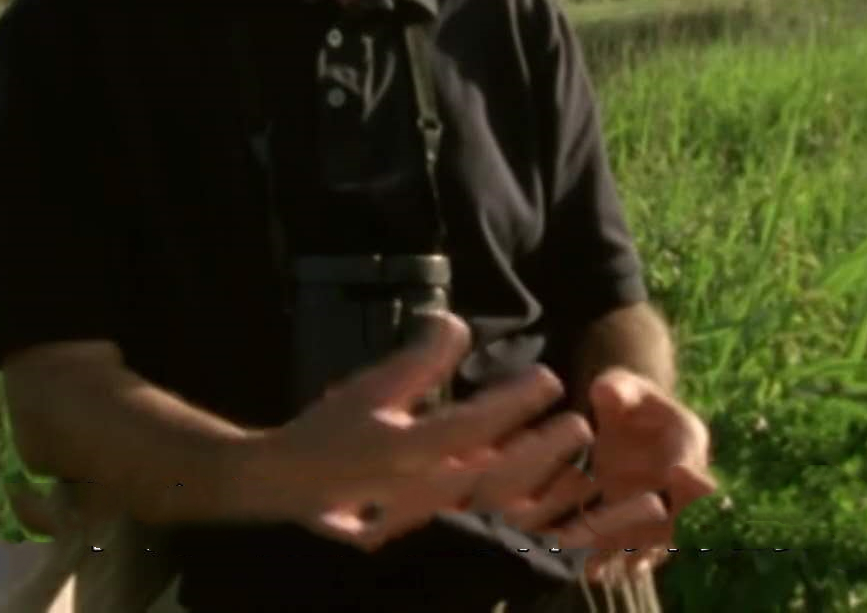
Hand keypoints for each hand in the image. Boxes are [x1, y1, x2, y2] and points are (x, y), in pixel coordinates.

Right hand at [255, 313, 568, 552]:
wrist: (287, 489)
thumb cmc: (328, 432)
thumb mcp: (372, 387)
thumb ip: (420, 360)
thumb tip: (458, 322)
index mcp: (409, 449)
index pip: (476, 423)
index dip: (517, 400)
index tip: (548, 379)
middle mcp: (425, 490)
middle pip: (500, 473)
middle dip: (544, 449)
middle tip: (579, 424)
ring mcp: (432, 523)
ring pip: (500, 512)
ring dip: (544, 493)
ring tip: (579, 472)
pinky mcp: (435, 543)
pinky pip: (489, 540)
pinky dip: (525, 530)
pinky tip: (553, 516)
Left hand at [561, 369, 717, 582]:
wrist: (620, 423)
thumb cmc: (625, 399)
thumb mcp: (620, 386)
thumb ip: (616, 389)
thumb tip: (604, 391)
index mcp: (686, 438)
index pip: (692, 457)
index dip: (689, 468)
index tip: (677, 473)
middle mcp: (681, 478)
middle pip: (683, 508)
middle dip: (670, 525)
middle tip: (655, 536)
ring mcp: (661, 504)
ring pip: (657, 535)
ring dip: (641, 554)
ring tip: (622, 568)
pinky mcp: (636, 521)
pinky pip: (630, 545)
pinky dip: (615, 559)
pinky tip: (595, 572)